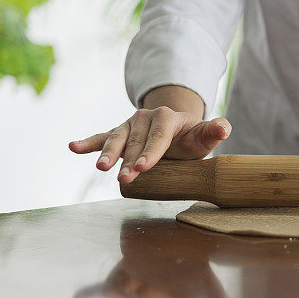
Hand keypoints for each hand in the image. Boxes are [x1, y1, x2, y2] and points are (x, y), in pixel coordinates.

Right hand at [69, 107, 230, 183]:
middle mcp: (145, 118)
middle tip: (125, 179)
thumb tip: (225, 127)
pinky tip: (73, 147)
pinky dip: (88, 142)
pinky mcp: (118, 133)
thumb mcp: (203, 137)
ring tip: (101, 167)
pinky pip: (101, 137)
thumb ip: (213, 132)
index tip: (144, 167)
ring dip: (108, 154)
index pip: (158, 137)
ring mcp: (129, 125)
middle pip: (135, 142)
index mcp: (167, 118)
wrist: (176, 130)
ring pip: (117, 140)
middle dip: (129, 161)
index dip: (151, 152)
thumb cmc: (191, 139)